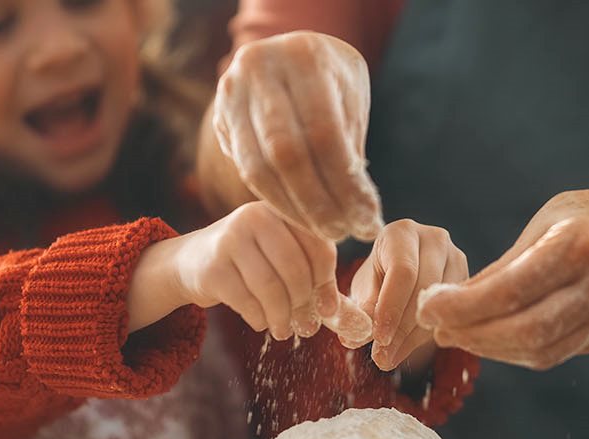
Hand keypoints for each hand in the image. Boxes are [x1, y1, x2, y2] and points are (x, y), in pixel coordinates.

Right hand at [171, 201, 339, 339]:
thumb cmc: (249, 262)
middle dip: (303, 303)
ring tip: (284, 329)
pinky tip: (260, 322)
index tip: (327, 308)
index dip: (326, 281)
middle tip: (305, 324)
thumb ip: (313, 277)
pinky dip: (259, 318)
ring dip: (282, 316)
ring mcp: (229, 239)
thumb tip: (342, 315)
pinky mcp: (212, 267)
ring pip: (270, 287)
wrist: (191, 262)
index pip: (318, 245)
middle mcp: (254, 217)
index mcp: (279, 210)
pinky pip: (247, 302)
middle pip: (295, 267)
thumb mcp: (280, 257)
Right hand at [212, 31, 383, 241]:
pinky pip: (246, 169)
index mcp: (304, 56)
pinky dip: (276, 199)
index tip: (368, 219)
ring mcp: (232, 91)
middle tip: (344, 234)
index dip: (346, 184)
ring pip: (259, 167)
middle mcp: (260, 67)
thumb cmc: (332, 80)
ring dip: (295, 209)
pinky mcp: (220, 116)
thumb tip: (358, 211)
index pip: (324, 134)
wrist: (286, 54)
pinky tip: (302, 217)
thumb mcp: (351, 98)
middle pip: (287, 153)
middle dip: (318, 203)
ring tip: (327, 232)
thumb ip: (350, 146)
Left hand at [350, 220, 468, 369]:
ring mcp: (456, 258)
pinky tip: (407, 348)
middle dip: (402, 327)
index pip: (402, 271)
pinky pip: (452, 313)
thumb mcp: (363, 291)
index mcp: (401, 232)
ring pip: (441, 303)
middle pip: (425, 287)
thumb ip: (361, 310)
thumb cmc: (376, 280)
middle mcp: (434, 238)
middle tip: (383, 356)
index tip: (379, 338)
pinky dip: (428, 336)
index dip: (391, 307)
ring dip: (414, 337)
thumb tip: (356, 337)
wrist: (397, 278)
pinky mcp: (468, 280)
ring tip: (390, 357)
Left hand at [417, 191, 588, 369]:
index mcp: (583, 242)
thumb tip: (447, 302)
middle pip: (525, 328)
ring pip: (539, 349)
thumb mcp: (547, 222)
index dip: (463, 305)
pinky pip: (553, 354)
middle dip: (471, 333)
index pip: (511, 288)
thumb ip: (505, 265)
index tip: (427, 307)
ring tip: (454, 335)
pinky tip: (487, 341)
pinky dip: (513, 352)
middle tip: (435, 328)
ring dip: (488, 348)